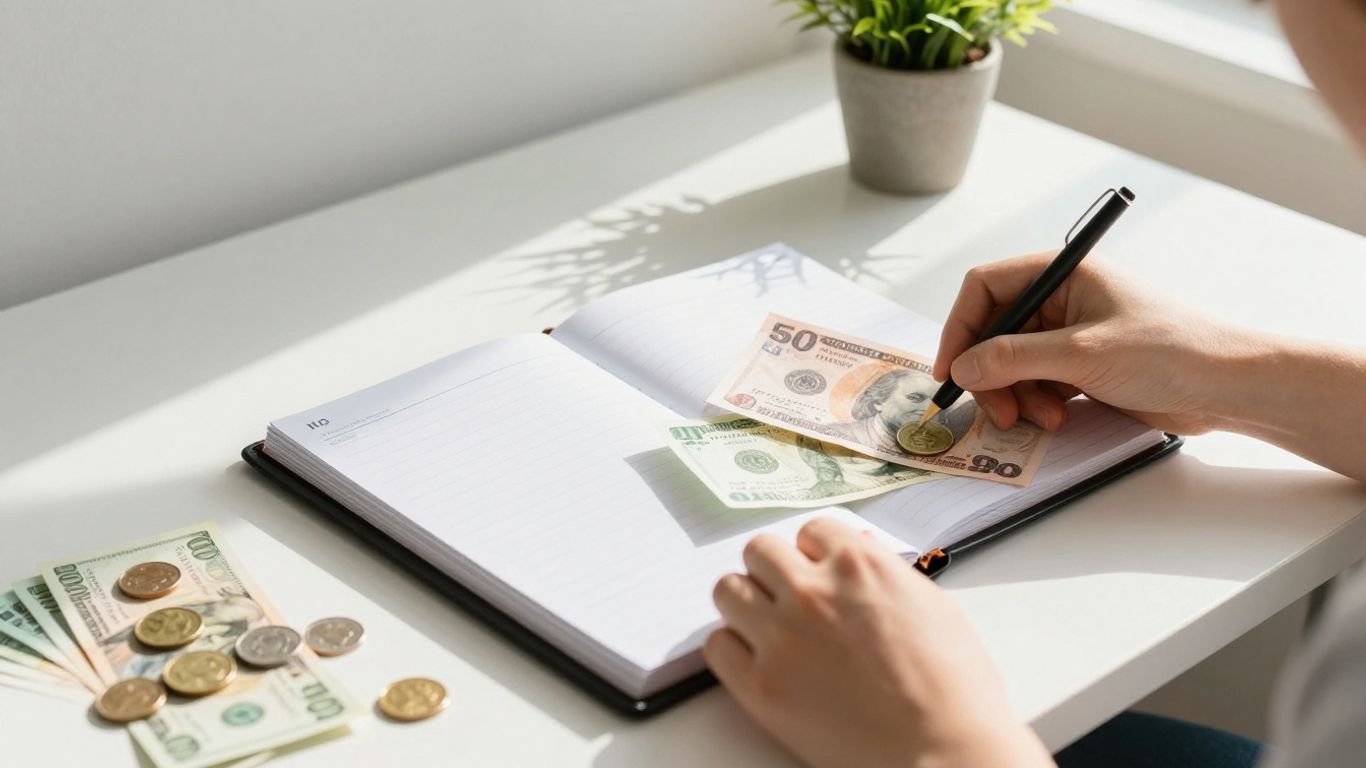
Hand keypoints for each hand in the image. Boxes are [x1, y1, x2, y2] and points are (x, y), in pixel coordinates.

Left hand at [704, 518, 1051, 767]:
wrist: (945, 753)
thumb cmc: (954, 689)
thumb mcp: (932, 607)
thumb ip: (885, 573)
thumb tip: (857, 552)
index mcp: (859, 564)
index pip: (810, 531)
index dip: (816, 554)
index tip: (821, 572)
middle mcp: (813, 591)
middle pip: (760, 552)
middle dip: (775, 571)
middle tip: (790, 597)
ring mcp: (782, 637)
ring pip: (728, 589)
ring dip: (747, 603)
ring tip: (769, 628)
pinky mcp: (760, 685)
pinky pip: (717, 645)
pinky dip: (733, 649)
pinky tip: (758, 661)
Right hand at [934, 253, 1258, 433]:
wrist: (1227, 388)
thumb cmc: (1168, 352)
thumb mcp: (1080, 354)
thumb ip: (1012, 359)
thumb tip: (962, 367)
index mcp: (1063, 273)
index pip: (986, 288)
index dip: (960, 327)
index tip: (950, 370)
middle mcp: (1062, 298)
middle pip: (995, 332)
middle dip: (990, 374)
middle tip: (998, 412)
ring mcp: (1072, 334)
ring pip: (1012, 364)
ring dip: (1016, 395)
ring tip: (1042, 419)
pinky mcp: (1083, 367)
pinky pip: (1036, 383)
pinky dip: (1036, 403)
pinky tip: (1058, 418)